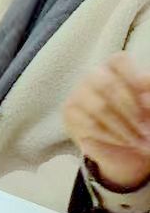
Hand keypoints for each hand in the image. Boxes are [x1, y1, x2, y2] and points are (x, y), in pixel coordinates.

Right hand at [64, 53, 149, 189]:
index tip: (148, 102)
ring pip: (99, 107)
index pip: (119, 61)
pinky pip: (90, 124)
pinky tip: (123, 142)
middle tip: (147, 130)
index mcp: (116, 68)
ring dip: (124, 128)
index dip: (135, 77)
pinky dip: (112, 136)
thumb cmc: (143, 122)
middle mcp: (95, 76)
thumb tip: (145, 99)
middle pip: (108, 85)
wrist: (127, 151)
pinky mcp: (70, 113)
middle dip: (131, 111)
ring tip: (138, 141)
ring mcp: (79, 94)